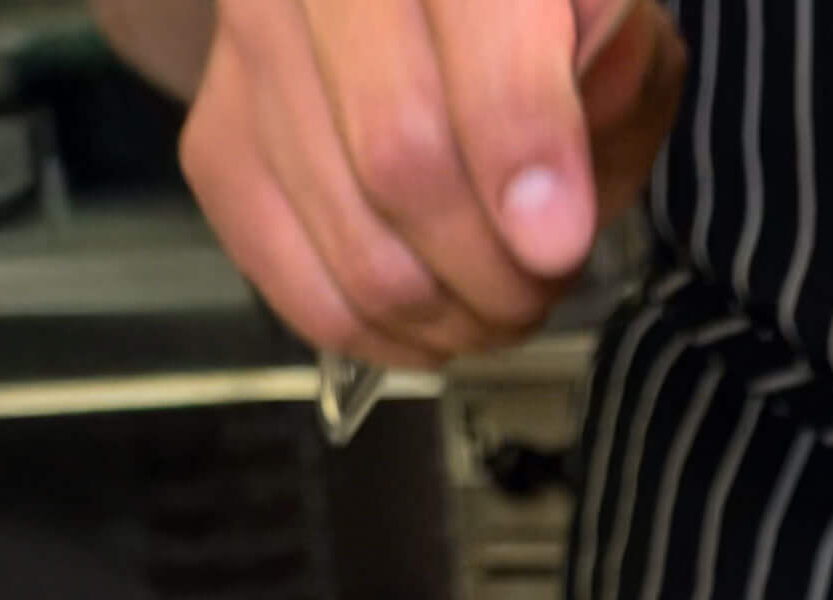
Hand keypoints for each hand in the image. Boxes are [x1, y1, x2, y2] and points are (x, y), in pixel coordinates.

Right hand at [180, 0, 684, 366]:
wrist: (427, 14)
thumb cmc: (538, 22)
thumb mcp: (613, 27)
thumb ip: (615, 79)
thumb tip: (549, 201)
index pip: (471, 24)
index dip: (519, 145)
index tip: (558, 241)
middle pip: (399, 159)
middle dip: (494, 266)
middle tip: (540, 285)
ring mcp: (251, 52)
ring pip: (354, 247)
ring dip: (450, 315)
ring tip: (498, 306)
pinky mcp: (217, 144)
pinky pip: (297, 287)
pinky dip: (384, 335)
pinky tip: (434, 324)